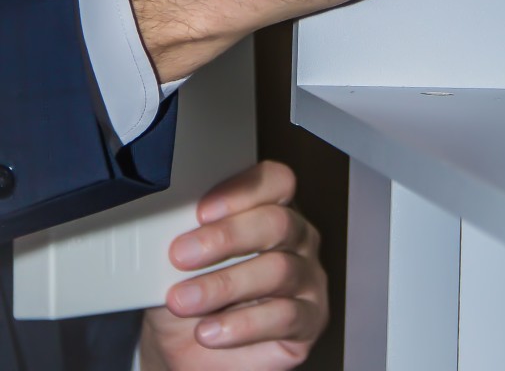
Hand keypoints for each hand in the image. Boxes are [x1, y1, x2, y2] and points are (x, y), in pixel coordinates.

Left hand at [138, 161, 326, 370]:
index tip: (200, 211)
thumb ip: (184, 233)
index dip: (241, 191)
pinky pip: (284, 316)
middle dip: (226, 236)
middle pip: (277, 222)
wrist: (189, 350)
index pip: (274, 181)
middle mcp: (297, 237)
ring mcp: (308, 278)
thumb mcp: (180, 260)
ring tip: (185, 301)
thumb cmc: (192, 293)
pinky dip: (241, 325)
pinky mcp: (310, 320)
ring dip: (224, 285)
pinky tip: (210, 330)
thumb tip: (167, 219)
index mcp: (271, 208)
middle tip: (182, 255)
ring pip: (278, 269)